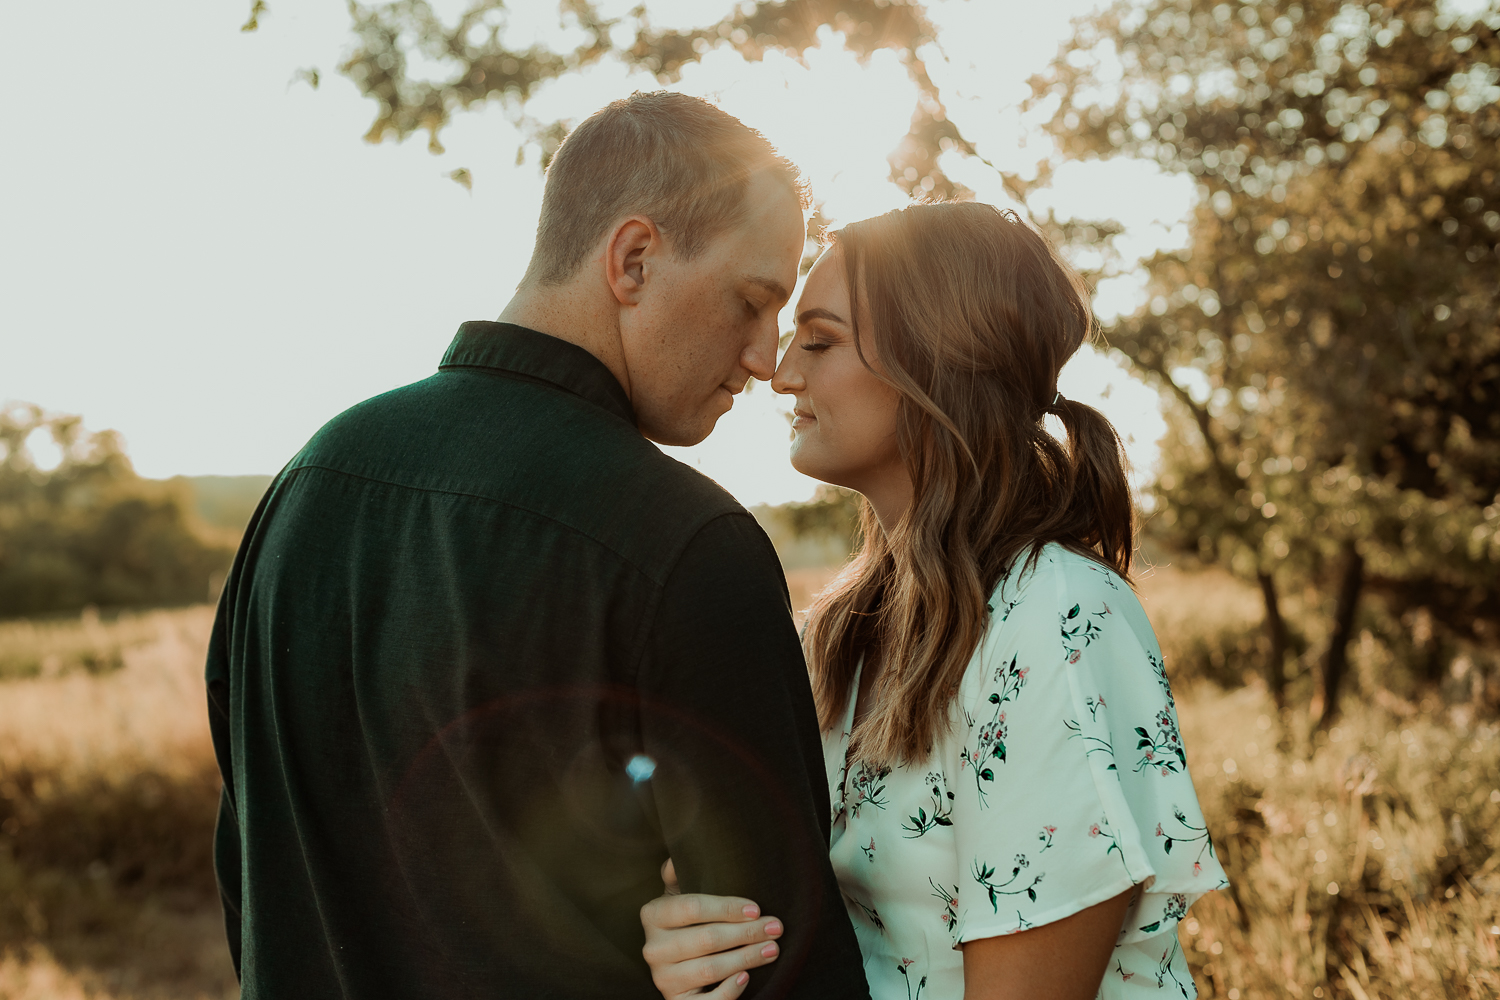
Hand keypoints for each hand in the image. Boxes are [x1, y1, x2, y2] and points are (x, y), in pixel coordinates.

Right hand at [641, 859, 785, 999]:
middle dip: (746, 933)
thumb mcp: (680, 894)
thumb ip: (680, 872)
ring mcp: (663, 978)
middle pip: (705, 939)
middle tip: (775, 928)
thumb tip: (678, 855)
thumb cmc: (687, 921)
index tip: (757, 908)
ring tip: (772, 949)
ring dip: (745, 959)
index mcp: (653, 914)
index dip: (726, 908)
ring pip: (709, 969)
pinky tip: (746, 978)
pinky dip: (727, 992)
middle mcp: (653, 948)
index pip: (692, 908)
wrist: (679, 964)